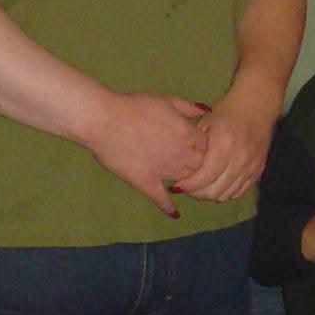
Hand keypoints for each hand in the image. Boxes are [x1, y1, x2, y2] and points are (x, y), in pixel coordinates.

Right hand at [88, 93, 208, 216]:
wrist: (106, 120)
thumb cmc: (135, 106)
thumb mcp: (167, 100)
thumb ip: (189, 107)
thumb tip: (208, 111)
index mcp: (188, 134)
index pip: (208, 147)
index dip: (204, 147)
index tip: (197, 147)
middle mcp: (181, 155)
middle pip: (201, 166)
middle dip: (199, 165)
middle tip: (192, 164)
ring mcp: (165, 172)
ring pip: (186, 182)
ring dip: (187, 183)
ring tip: (184, 182)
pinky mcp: (147, 183)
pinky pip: (162, 199)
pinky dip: (169, 207)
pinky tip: (174, 214)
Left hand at [172, 82, 278, 203]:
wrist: (256, 107)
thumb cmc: (226, 113)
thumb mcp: (206, 124)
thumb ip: (195, 149)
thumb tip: (181, 172)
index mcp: (225, 144)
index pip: (206, 176)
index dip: (190, 186)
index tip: (178, 185)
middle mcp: (240, 158)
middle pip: (215, 190)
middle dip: (197, 193)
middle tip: (187, 188)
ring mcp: (251, 167)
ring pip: (226, 194)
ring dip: (210, 194)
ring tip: (200, 187)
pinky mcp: (257, 171)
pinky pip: (238, 192)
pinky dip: (225, 192)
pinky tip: (216, 184)